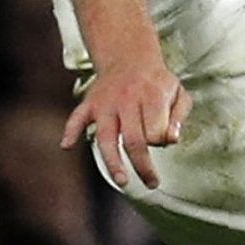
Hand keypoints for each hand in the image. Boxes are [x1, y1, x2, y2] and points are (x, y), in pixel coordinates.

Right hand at [63, 59, 189, 189]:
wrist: (130, 60)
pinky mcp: (89, 104)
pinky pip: (76, 118)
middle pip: (133, 140)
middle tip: (151, 184)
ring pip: (106, 137)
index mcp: (152, 96)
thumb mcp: (178, 93)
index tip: (162, 142)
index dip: (160, 142)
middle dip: (142, 165)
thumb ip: (178, 117)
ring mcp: (105, 103)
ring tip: (122, 181)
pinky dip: (70, 131)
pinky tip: (66, 146)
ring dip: (112, 162)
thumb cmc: (158, 84)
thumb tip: (171, 140)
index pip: (155, 131)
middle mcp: (127, 100)